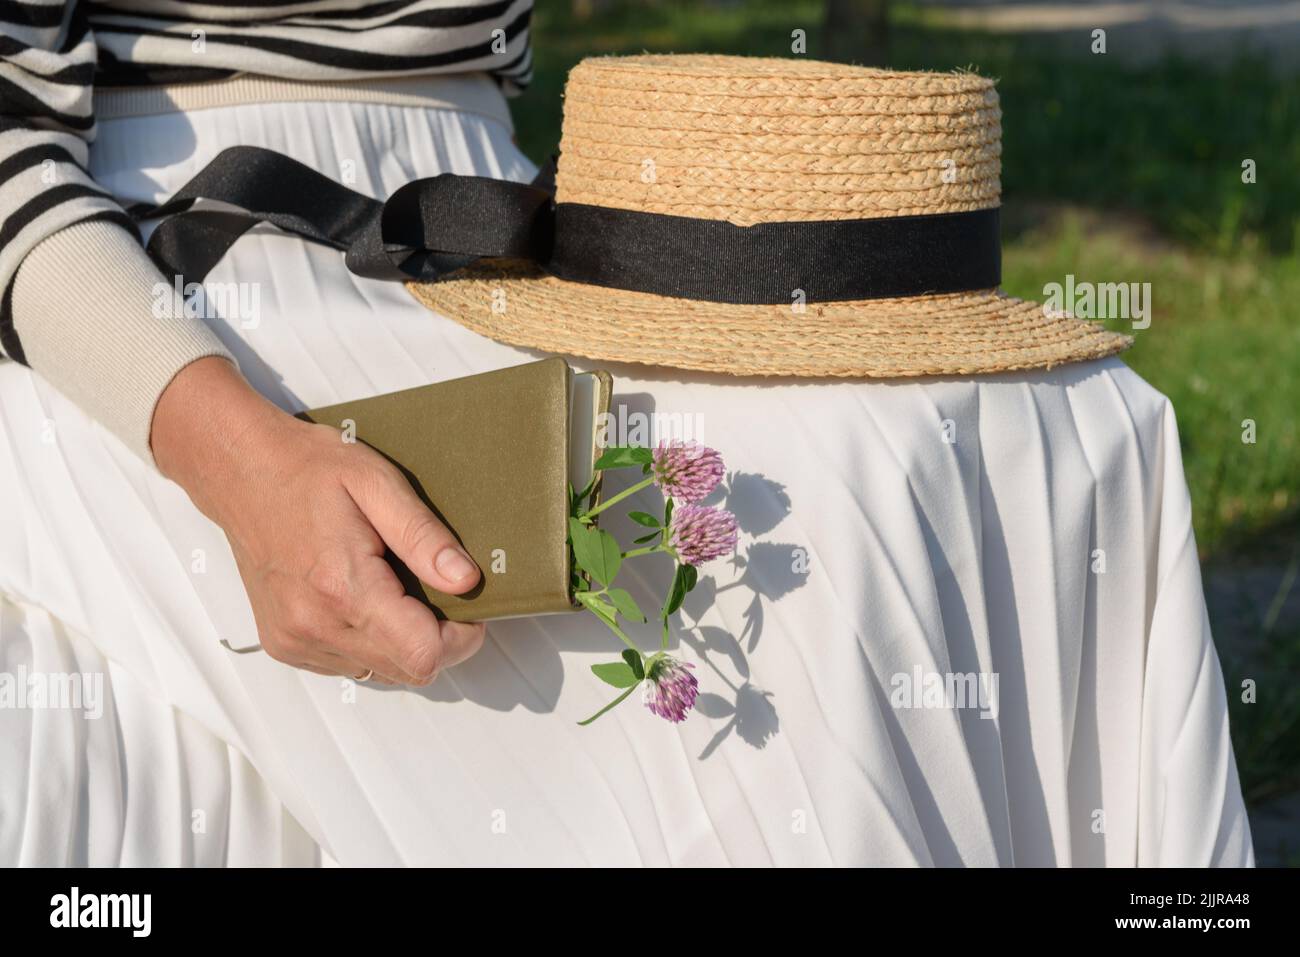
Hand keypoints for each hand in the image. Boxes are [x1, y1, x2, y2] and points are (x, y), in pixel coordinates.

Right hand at [152, 357, 484, 683]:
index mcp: (342, 587)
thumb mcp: (377, 483)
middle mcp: (314, 625)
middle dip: (438, 639)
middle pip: (407, 671)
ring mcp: (295, 640)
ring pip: (381, 671)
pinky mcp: (285, 644)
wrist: (241, 470)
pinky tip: (364, 597)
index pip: (424, 654)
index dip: (461, 637)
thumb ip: (424, 537)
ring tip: (395, 586)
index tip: (469, 607)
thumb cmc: (306, 469)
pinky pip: (349, 664)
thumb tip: (465, 580)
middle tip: (436, 590)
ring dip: (403, 641)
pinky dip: (370, 641)